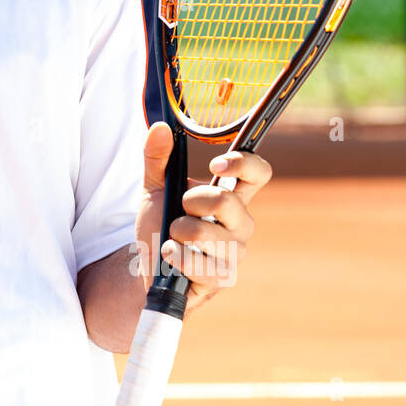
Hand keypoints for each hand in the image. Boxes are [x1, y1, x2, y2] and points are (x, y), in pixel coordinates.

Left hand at [133, 121, 268, 312]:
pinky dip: (174, 257)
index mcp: (230, 197)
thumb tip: (159, 127)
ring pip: (205, 234)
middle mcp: (240, 223)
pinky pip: (198, 263)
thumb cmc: (159, 226)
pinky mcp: (224, 278)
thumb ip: (157, 159)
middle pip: (226, 201)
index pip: (258, 173)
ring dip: (176, 233)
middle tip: (179, 210)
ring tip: (172, 238)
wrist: (148, 268)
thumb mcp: (154, 189)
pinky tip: (171, 258)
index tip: (216, 163)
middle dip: (191, 202)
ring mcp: (234, 252)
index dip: (244, 163)